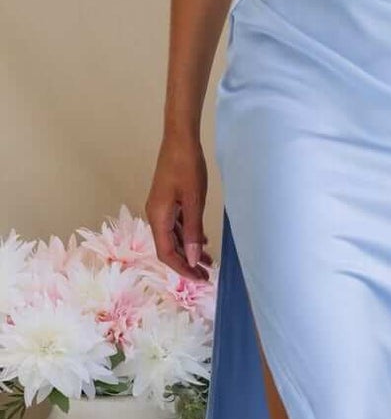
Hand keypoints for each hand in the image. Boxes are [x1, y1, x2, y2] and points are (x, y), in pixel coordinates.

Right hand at [146, 133, 211, 281]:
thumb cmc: (187, 167)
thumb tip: (190, 259)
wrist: (180, 140)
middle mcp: (156, 215)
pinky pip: (176, 225)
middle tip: (205, 275)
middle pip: (168, 248)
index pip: (166, 253)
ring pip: (173, 237)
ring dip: (188, 250)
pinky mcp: (168, 201)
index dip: (181, 269)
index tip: (199, 279)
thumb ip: (192, 231)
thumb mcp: (193, 201)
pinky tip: (201, 242)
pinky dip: (188, 236)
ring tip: (206, 262)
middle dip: (186, 263)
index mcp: (158, 217)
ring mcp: (161, 208)